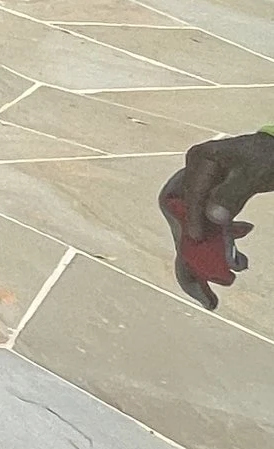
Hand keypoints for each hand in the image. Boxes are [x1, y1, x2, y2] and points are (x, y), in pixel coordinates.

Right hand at [160, 131, 273, 305]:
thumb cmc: (268, 155)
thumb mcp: (253, 174)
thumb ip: (231, 194)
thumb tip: (213, 219)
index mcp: (198, 162)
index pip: (185, 199)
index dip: (191, 223)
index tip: (198, 245)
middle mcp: (194, 176)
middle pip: (183, 221)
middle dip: (194, 257)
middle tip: (205, 293)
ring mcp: (203, 188)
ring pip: (196, 228)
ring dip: (210, 255)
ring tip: (231, 276)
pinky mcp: (214, 198)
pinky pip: (209, 226)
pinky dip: (222, 242)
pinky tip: (240, 249)